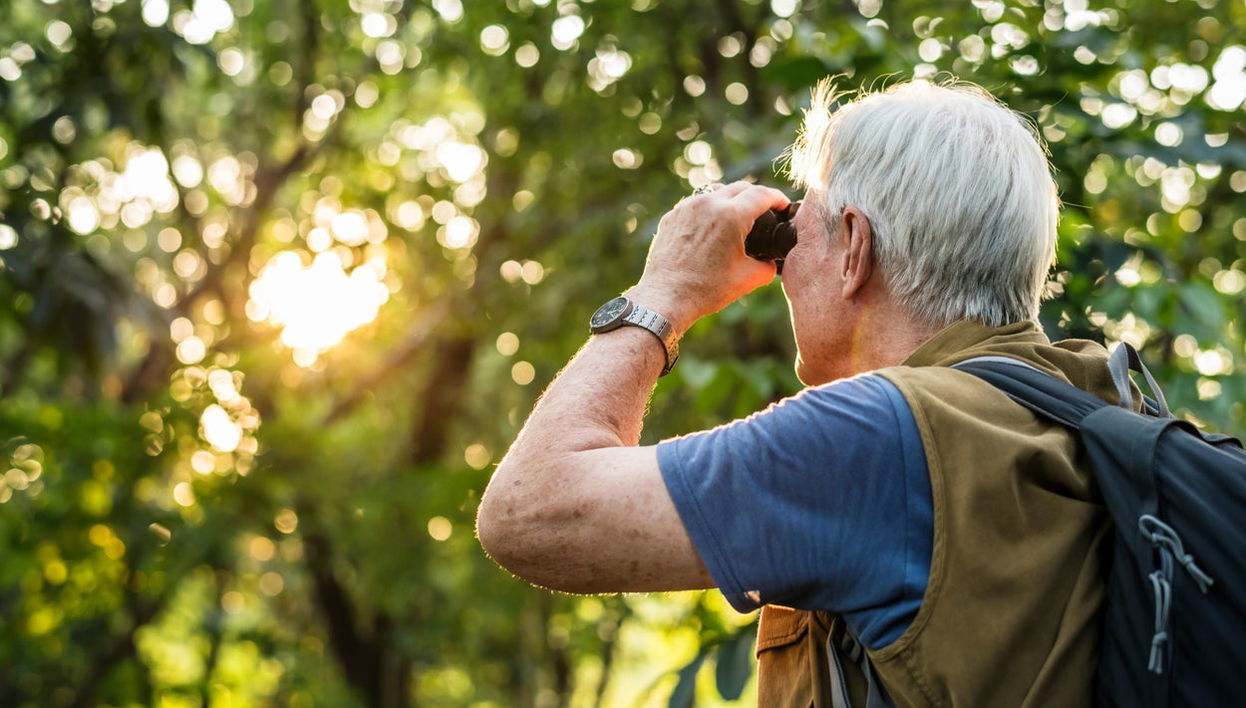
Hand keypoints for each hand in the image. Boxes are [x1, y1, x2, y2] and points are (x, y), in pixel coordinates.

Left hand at [628, 181, 789, 334]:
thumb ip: (767, 266)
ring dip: (731, 199)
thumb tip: (770, 262)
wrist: (666, 298)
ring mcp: (687, 208)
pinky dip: (708, 210)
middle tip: (764, 211)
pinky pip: (695, 204)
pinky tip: (711, 227)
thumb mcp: (747, 279)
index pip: (762, 194)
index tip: (783, 205)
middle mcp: (708, 204)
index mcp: (731, 216)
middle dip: (756, 196)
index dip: (777, 198)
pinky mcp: (672, 217)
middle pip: (740, 188)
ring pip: (716, 192)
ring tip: (737, 216)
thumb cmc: (706, 290)